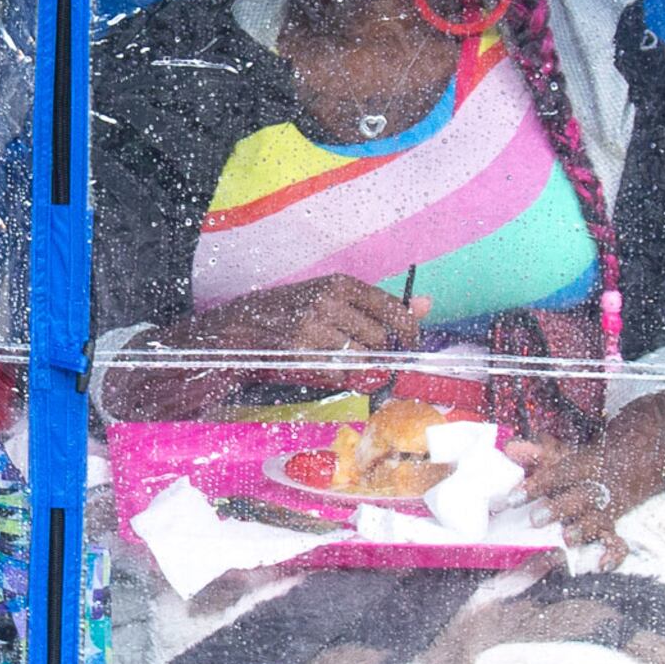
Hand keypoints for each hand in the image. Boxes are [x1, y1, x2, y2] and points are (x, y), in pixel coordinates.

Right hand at [198, 273, 434, 361]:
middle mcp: (327, 303)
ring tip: (335, 360)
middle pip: (380, 341)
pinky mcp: (298, 354)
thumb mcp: (333, 299)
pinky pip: (336, 377)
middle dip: (378, 355)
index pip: (394, 311)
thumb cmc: (291, 313)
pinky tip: (317, 367)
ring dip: (355, 368)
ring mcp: (311, 329)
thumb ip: (380, 305)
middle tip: (363, 357)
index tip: (408, 345)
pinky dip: (333, 378)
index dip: (408, 333)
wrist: (238, 328)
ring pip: (360, 361)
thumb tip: (426, 304)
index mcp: (340, 285)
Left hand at [508, 391, 664, 556]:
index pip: (557, 474)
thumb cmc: (582, 467)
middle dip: (559, 508)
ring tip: (566, 540)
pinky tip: (601, 565)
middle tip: (536, 519)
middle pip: (579, 497)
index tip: (511, 498)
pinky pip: (618, 543)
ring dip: (582, 531)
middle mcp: (595, 489)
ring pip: (597, 521)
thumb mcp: (562, 454)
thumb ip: (536, 453)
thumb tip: (509, 448)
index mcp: (580, 467)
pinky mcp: (613, 529)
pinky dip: (613, 555)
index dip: (535, 485)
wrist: (633, 463)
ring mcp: (606, 510)